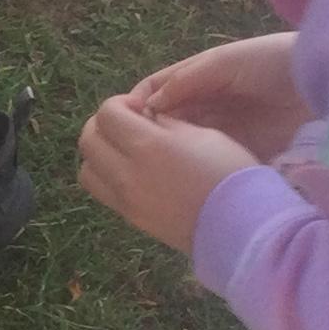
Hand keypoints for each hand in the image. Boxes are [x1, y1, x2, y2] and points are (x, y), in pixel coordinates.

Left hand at [77, 93, 259, 254]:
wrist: (242, 225)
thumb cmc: (231, 172)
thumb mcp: (203, 133)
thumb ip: (166, 122)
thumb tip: (144, 116)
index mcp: (148, 146)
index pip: (107, 114)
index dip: (119, 104)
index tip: (139, 108)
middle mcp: (127, 174)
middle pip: (87, 140)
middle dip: (102, 125)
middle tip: (128, 125)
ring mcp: (125, 200)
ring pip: (86, 170)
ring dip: (98, 154)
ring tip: (125, 150)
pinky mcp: (131, 219)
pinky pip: (102, 192)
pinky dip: (106, 176)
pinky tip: (132, 172)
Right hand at [128, 31, 304, 161]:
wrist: (320, 81)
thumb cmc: (270, 61)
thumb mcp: (224, 62)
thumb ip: (187, 79)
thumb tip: (149, 105)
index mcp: (198, 78)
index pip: (156, 92)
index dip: (137, 106)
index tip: (123, 124)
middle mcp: (206, 105)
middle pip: (167, 121)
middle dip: (149, 134)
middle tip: (133, 153)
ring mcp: (222, 129)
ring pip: (184, 144)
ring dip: (169, 154)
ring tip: (152, 168)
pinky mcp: (240, 150)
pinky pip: (210, 161)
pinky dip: (195, 168)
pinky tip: (181, 177)